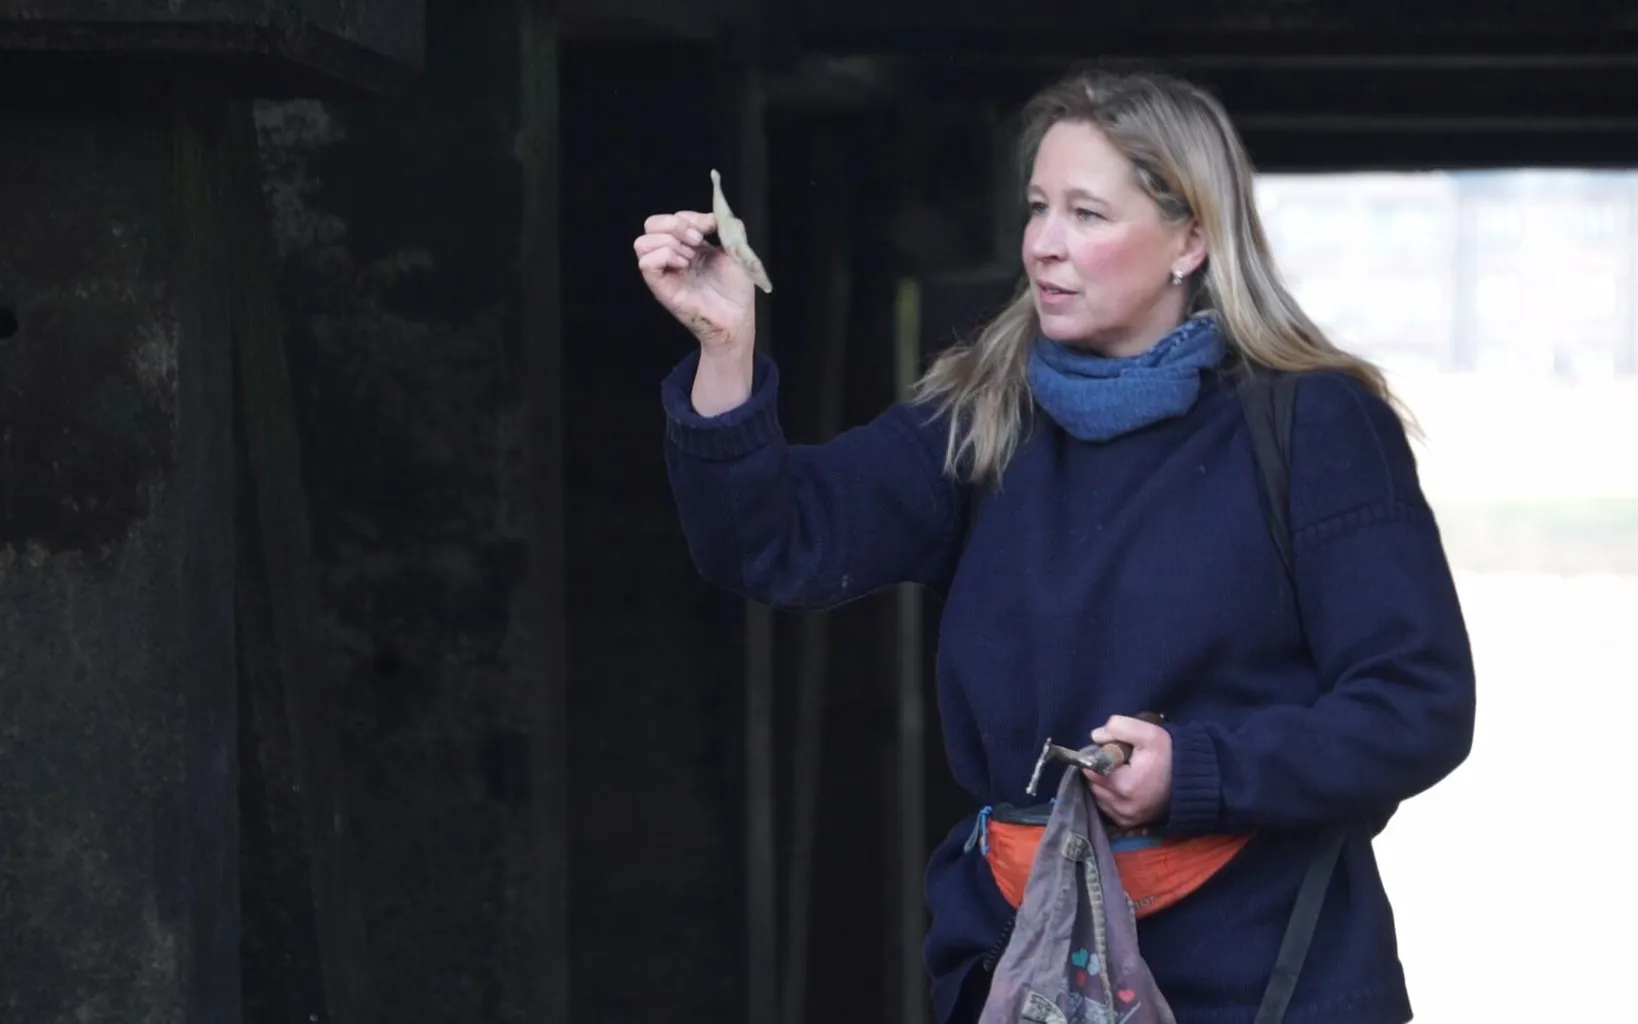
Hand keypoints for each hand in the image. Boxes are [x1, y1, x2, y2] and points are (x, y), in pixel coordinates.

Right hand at [634, 211, 755, 351]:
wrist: (737, 317)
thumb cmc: (735, 289)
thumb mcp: (736, 249)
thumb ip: (727, 227)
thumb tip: (712, 215)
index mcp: (688, 245)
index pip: (673, 217)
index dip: (691, 217)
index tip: (711, 227)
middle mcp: (672, 256)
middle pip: (651, 224)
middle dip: (675, 224)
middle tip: (698, 240)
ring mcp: (665, 272)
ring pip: (642, 242)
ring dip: (669, 242)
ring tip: (690, 257)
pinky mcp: (660, 287)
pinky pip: (645, 263)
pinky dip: (664, 256)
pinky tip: (683, 265)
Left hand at [1081, 715, 1172, 828]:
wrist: (1193, 782)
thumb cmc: (1171, 756)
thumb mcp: (1149, 733)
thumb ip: (1120, 727)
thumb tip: (1096, 736)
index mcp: (1124, 786)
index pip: (1090, 769)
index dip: (1098, 757)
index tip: (1113, 751)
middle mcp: (1122, 807)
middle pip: (1093, 783)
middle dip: (1101, 770)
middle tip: (1120, 762)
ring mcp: (1124, 818)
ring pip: (1098, 796)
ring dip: (1105, 784)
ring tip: (1125, 774)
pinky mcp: (1127, 824)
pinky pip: (1107, 808)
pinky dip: (1111, 797)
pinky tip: (1126, 787)